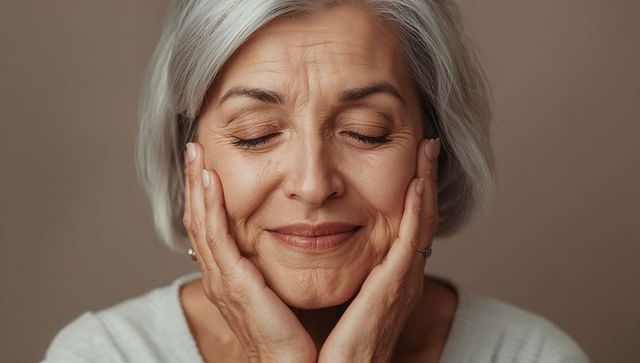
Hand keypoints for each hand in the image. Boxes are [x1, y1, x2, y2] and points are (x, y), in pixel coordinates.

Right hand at [183, 142, 316, 362]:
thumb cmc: (290, 335)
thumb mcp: (277, 292)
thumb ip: (272, 268)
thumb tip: (286, 242)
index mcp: (228, 276)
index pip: (210, 227)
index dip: (205, 195)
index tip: (207, 163)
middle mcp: (218, 275)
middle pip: (198, 219)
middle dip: (195, 182)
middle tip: (193, 148)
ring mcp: (222, 279)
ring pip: (201, 222)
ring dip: (197, 185)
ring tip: (196, 153)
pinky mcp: (234, 284)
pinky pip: (217, 237)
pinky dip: (210, 206)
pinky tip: (210, 180)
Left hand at [317, 138, 440, 362]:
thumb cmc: (323, 344)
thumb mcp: (332, 295)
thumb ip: (330, 267)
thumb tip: (310, 238)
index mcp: (387, 277)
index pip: (405, 224)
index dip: (411, 191)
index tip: (409, 159)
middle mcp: (402, 276)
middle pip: (421, 217)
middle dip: (427, 178)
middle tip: (428, 144)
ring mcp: (402, 281)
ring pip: (422, 221)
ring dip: (427, 182)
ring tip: (429, 148)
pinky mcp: (394, 288)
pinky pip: (411, 240)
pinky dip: (418, 210)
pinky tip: (417, 182)